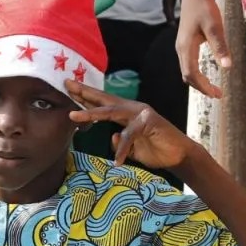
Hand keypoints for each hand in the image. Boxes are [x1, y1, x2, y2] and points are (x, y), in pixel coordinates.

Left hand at [68, 80, 193, 170]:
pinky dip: (122, 148)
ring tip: (73, 116)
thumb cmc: (155, 150)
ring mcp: (141, 113)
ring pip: (111, 112)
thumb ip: (119, 143)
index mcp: (126, 113)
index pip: (103, 103)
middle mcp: (132, 109)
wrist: (179, 156)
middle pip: (104, 99)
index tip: (69, 89)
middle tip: (66, 84)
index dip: (86, 97)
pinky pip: (129, 135)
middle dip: (84, 92)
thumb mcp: (131, 149)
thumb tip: (112, 136)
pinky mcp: (149, 122)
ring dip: (91, 113)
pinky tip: (117, 161)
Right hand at [176, 0, 230, 99]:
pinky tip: (206, 73)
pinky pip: (188, 63)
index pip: (192, 74)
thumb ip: (220, 47)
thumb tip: (228, 67)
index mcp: (186, 47)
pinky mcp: (185, 41)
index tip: (216, 94)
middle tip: (217, 94)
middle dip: (201, 87)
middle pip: (187, 75)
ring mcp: (181, 45)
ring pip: (186, 70)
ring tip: (212, 87)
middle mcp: (181, 48)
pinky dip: (196, 72)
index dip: (203, 86)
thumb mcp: (215, 27)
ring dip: (198, 81)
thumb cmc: (205, 8)